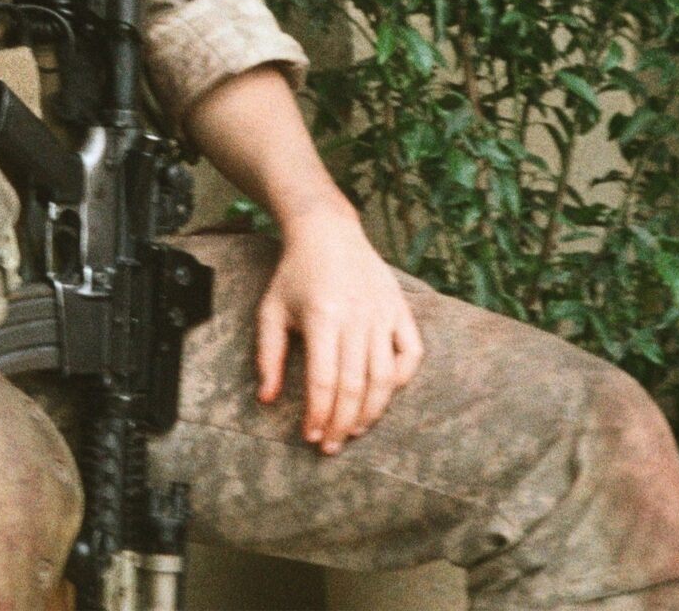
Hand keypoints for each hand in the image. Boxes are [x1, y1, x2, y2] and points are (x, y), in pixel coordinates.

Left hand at [254, 208, 424, 453]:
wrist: (328, 233)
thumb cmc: (294, 275)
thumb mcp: (270, 311)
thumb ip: (268, 356)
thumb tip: (266, 399)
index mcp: (322, 318)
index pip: (324, 381)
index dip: (319, 415)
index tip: (310, 437)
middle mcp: (357, 318)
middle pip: (356, 386)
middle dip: (344, 424)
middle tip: (332, 446)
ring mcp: (383, 314)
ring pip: (386, 377)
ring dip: (372, 411)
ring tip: (355, 431)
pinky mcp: (401, 310)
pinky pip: (411, 354)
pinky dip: (402, 379)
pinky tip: (383, 396)